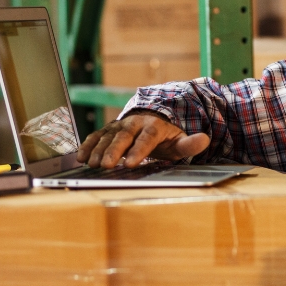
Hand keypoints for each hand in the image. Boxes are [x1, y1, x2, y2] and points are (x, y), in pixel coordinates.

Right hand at [75, 111, 209, 167]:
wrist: (151, 121)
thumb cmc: (166, 137)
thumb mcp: (179, 141)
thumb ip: (190, 143)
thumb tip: (205, 139)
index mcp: (154, 126)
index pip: (147, 137)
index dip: (138, 150)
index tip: (131, 163)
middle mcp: (134, 123)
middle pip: (123, 136)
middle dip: (114, 150)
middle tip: (107, 165)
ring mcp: (119, 125)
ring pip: (107, 136)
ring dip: (99, 150)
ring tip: (92, 164)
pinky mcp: (108, 129)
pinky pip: (96, 136)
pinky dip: (88, 145)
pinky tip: (81, 157)